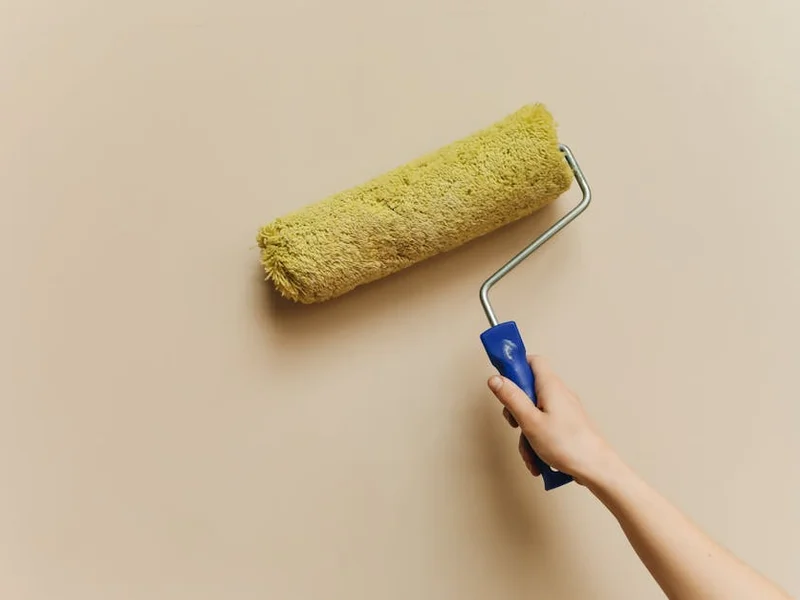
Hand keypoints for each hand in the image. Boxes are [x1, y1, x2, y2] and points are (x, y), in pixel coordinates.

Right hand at [487, 355, 612, 484]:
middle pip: (529, 391)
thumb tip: (495, 379)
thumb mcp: (530, 421)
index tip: (502, 381)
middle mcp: (559, 394)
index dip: (515, 367)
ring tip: (530, 453)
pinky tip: (539, 460)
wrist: (597, 468)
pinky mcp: (566, 425)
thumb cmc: (569, 445)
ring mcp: (564, 410)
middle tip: (515, 424)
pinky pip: (544, 427)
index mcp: (551, 386)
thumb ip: (511, 398)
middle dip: (517, 411)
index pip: (532, 361)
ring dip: (527, 434)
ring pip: (534, 414)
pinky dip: (537, 442)